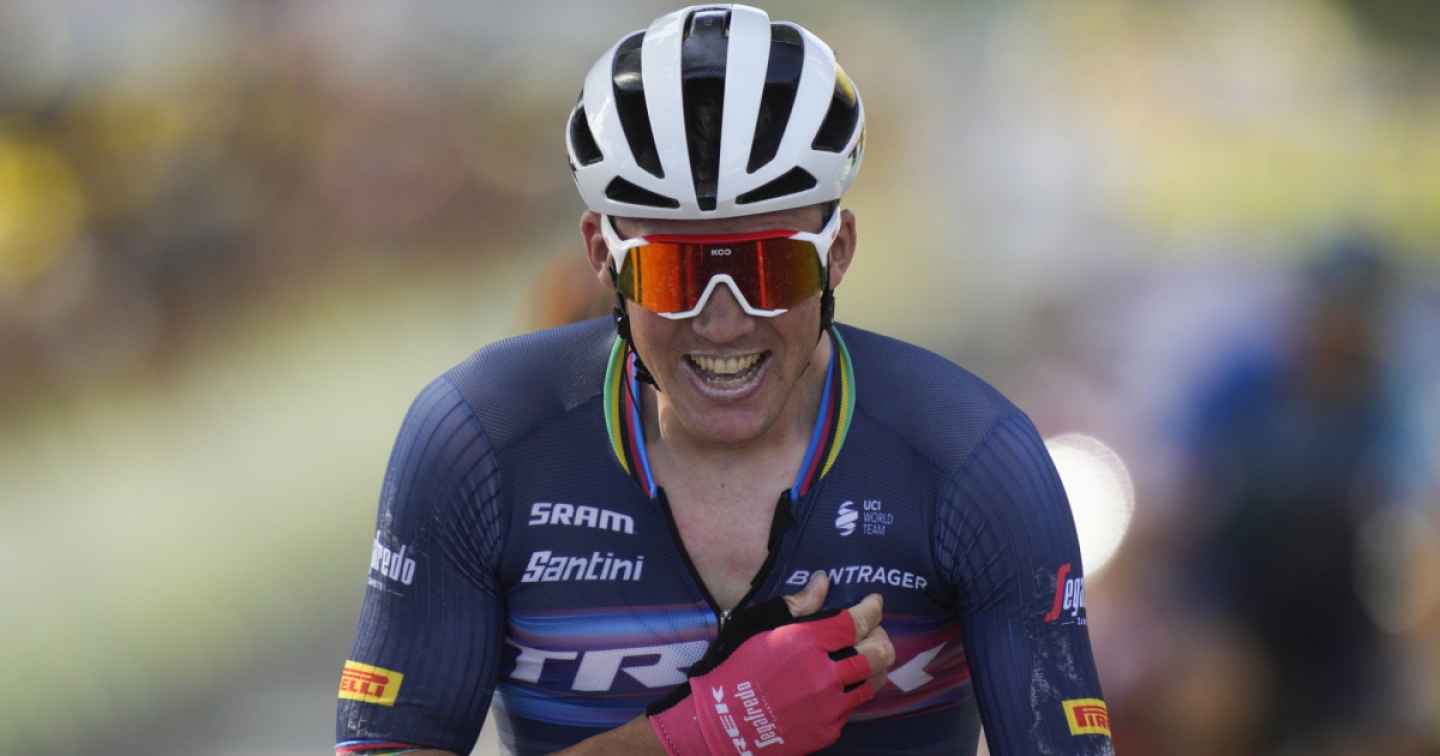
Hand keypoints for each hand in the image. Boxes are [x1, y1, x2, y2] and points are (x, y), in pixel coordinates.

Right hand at [646, 572, 894, 754]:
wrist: (722, 723)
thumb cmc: (735, 669)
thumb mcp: (760, 627)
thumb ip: (798, 606)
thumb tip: (822, 581)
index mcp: (807, 643)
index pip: (858, 621)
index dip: (872, 609)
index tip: (874, 602)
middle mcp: (825, 674)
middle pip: (878, 651)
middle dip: (882, 635)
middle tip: (873, 631)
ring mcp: (829, 706)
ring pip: (873, 680)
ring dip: (874, 664)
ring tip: (864, 656)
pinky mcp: (828, 729)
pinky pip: (853, 705)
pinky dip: (852, 690)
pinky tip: (840, 684)